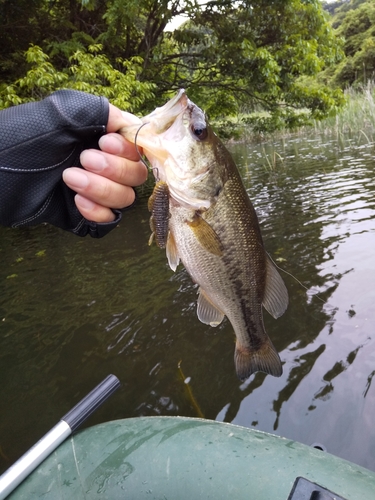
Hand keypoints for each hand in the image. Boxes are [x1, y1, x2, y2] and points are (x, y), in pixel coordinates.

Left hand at [62, 104, 147, 222]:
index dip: (129, 149)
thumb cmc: (23, 138)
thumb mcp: (63, 113)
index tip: (105, 142)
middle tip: (84, 160)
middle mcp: (103, 163)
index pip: (137, 147)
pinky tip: (77, 202)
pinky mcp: (84, 214)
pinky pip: (109, 221)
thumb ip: (102, 112)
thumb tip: (131, 125)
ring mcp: (95, 191)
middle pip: (136, 175)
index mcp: (100, 136)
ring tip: (69, 178)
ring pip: (125, 199)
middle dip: (115, 169)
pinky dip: (98, 212)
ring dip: (103, 189)